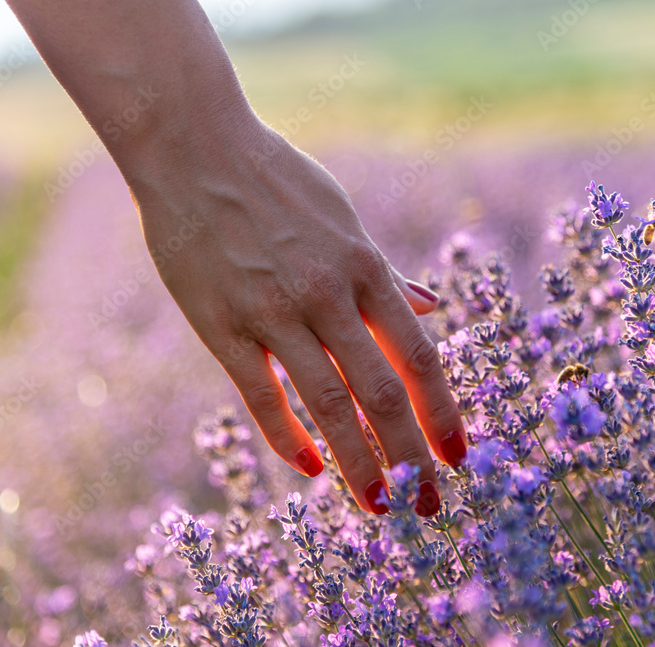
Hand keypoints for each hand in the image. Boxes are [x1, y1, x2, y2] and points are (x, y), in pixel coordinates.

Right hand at [127, 112, 466, 515]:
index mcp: (364, 267)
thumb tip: (426, 309)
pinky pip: (260, 396)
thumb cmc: (276, 182)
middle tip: (426, 506)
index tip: (459, 457)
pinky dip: (286, 438)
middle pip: (379, 394)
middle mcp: (326, 294)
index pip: (417, 356)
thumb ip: (382, 274)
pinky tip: (308, 468)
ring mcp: (272, 312)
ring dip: (356, 463)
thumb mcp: (343, 219)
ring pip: (326, 405)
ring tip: (377, 505)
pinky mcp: (221, 325)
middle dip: (409, 456)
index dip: (442, 412)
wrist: (194, 148)